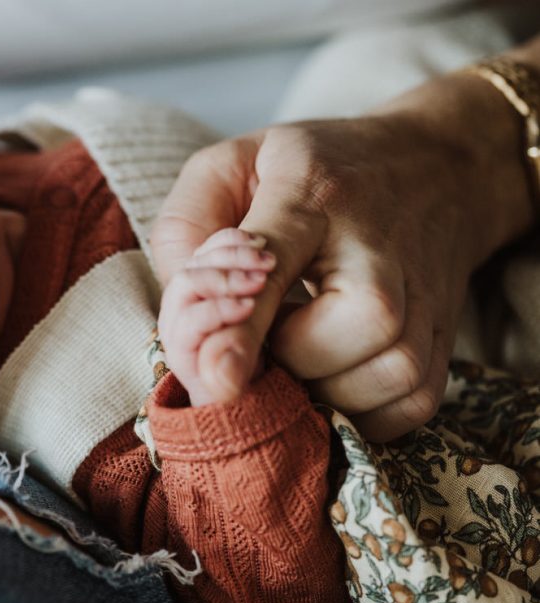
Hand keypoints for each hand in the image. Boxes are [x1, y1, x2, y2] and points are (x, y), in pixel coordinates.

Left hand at [150, 73, 531, 440]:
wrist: (438, 167)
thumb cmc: (312, 173)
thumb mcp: (233, 165)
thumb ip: (186, 231)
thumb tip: (181, 318)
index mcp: (312, 196)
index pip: (273, 265)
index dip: (242, 327)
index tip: (218, 378)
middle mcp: (380, 251)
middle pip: (334, 340)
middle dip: (281, 360)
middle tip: (263, 333)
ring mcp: (424, 301)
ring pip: (374, 385)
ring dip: (317, 389)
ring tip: (298, 347)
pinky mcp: (446, 343)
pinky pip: (402, 411)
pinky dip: (359, 412)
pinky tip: (333, 373)